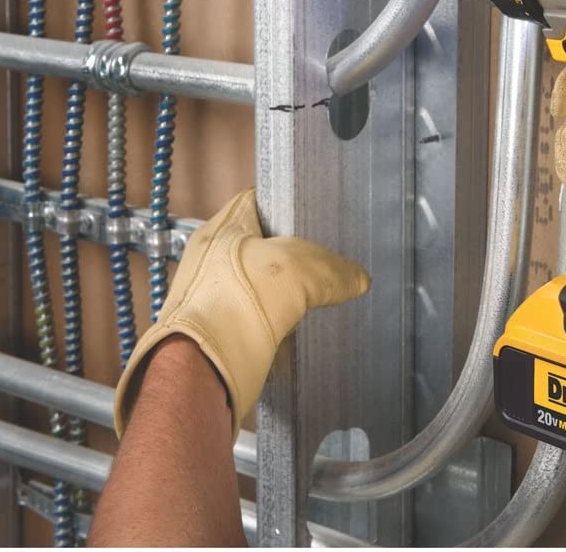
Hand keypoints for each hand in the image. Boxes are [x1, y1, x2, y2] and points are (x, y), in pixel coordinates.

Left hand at [114, 189, 369, 438]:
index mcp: (223, 227)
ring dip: (286, 293)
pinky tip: (298, 326)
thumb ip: (334, 269)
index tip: (315, 218)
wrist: (206, 364)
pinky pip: (256, 316)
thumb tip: (359, 279)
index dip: (287, 206)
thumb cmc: (242, 299)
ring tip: (320, 294)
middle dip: (293, 255)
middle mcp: (212, 257)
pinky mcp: (220, 329)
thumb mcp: (301, 270)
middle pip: (262, 245)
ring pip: (261, 284)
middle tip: (326, 260)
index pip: (257, 201)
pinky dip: (276, 321)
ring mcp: (213, 294)